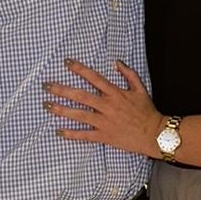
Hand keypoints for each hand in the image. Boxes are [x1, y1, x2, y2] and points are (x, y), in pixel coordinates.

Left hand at [45, 59, 163, 155]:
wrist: (154, 134)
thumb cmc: (147, 111)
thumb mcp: (140, 89)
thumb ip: (128, 74)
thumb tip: (115, 62)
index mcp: (115, 93)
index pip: (93, 78)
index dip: (79, 69)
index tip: (66, 62)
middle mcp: (107, 107)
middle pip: (80, 96)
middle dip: (61, 90)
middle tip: (46, 86)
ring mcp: (104, 122)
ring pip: (79, 115)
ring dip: (61, 110)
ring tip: (47, 106)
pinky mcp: (104, 136)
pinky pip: (84, 135)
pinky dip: (71, 134)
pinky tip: (58, 131)